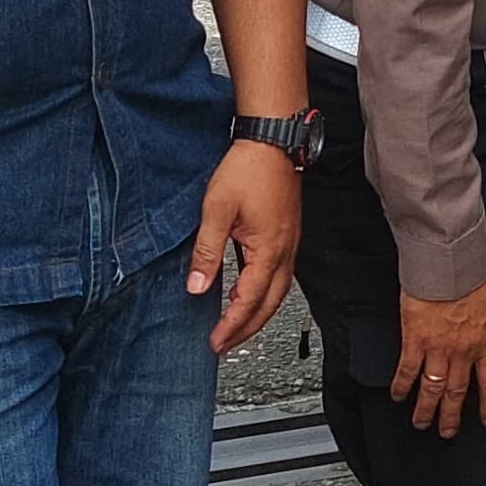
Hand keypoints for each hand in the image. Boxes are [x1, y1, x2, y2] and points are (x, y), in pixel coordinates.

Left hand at [192, 140, 301, 354]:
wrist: (272, 140)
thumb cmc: (248, 169)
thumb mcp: (217, 211)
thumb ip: (206, 252)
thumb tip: (196, 286)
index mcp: (269, 250)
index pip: (249, 301)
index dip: (232, 325)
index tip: (216, 341)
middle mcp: (285, 251)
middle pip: (269, 305)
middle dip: (247, 329)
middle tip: (225, 344)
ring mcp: (290, 243)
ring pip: (278, 292)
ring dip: (256, 313)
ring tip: (234, 325)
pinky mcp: (287, 235)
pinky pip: (279, 275)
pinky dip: (262, 292)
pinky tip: (245, 291)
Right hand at [388, 277, 485, 437]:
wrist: (451, 265)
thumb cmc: (473, 276)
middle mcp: (463, 352)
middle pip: (458, 392)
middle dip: (452, 415)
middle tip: (447, 432)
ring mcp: (438, 349)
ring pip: (433, 389)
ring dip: (426, 409)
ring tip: (421, 423)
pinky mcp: (415, 341)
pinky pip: (408, 370)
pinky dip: (402, 386)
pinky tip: (398, 396)